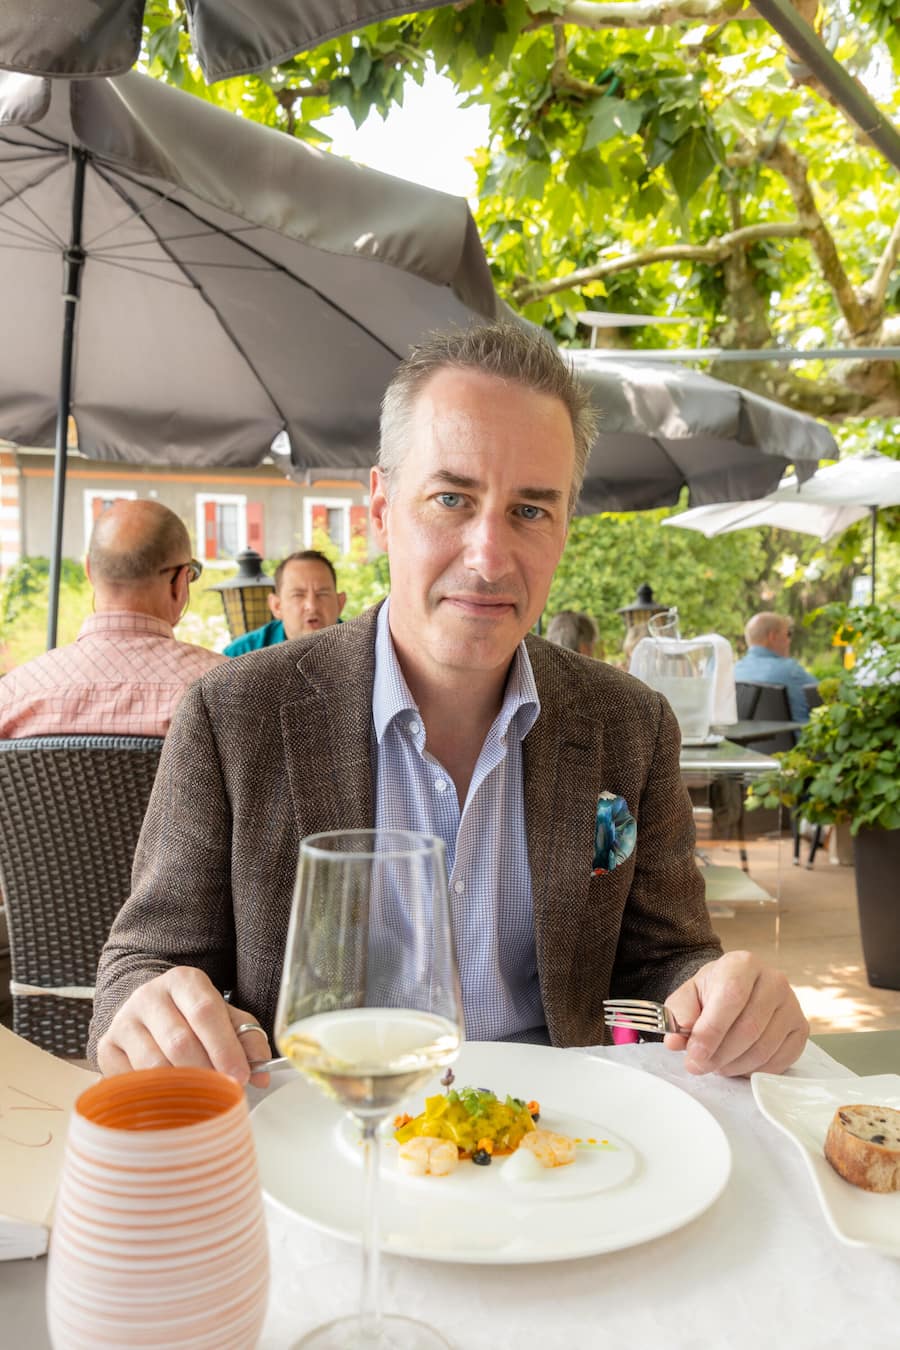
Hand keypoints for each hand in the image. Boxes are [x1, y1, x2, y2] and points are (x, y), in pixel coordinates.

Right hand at [96, 966, 272, 1087]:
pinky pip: (130, 1080)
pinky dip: (152, 1096)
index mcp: (183, 981)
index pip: (205, 1012)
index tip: (242, 1076)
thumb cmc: (190, 1016)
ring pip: (153, 1065)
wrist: (146, 1008)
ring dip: (180, 1088)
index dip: (225, 1047)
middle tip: (223, 1093)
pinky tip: (169, 1100)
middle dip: (206, 1073)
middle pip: (179, 1041)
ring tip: (200, 1099)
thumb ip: (245, 1037)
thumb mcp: (223, 1015)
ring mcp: (123, 1021)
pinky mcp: (106, 1047)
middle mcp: (149, 996)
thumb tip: (261, 1072)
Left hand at [663, 950, 808, 1076]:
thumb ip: (678, 1015)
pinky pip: (779, 1061)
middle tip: (699, 1066)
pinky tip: (738, 1064)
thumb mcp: (688, 996)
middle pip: (749, 1028)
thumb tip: (676, 1039)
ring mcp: (792, 1005)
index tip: (694, 1054)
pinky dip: (754, 1071)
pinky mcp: (801, 1028)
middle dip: (719, 1055)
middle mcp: (774, 980)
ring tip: (716, 1064)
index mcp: (743, 964)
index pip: (731, 997)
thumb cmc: (712, 993)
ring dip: (734, 1065)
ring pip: (763, 1048)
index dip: (711, 1031)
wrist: (737, 989)